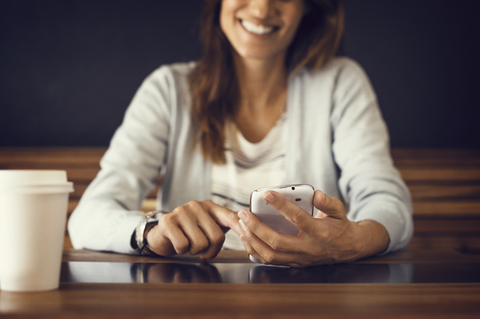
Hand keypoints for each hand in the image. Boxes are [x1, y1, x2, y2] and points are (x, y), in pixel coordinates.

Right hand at [146, 200, 241, 259]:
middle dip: (209, 250)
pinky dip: (181, 250)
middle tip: (200, 248)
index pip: (231, 217)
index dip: (240, 227)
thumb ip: (227, 225)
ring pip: (200, 243)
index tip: (248, 234)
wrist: (162, 235)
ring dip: (194, 251)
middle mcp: (198, 205)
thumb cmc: (190, 233)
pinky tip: (178, 243)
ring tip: (188, 243)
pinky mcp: (168, 221)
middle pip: (217, 237)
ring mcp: (182, 211)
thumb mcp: (209, 227)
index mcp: (211, 207)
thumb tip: (248, 229)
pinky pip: (183, 245)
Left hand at [237, 190, 388, 266]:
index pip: (297, 218)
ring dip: (252, 241)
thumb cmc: (339, 226)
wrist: (348, 249)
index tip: (266, 194)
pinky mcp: (294, 263)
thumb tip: (316, 194)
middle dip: (257, 227)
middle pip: (277, 241)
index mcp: (320, 232)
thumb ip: (327, 202)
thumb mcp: (339, 210)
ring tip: (242, 225)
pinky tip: (247, 238)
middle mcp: (308, 248)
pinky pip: (270, 261)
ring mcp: (299, 258)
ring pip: (270, 255)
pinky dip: (255, 250)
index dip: (281, 205)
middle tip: (244, 213)